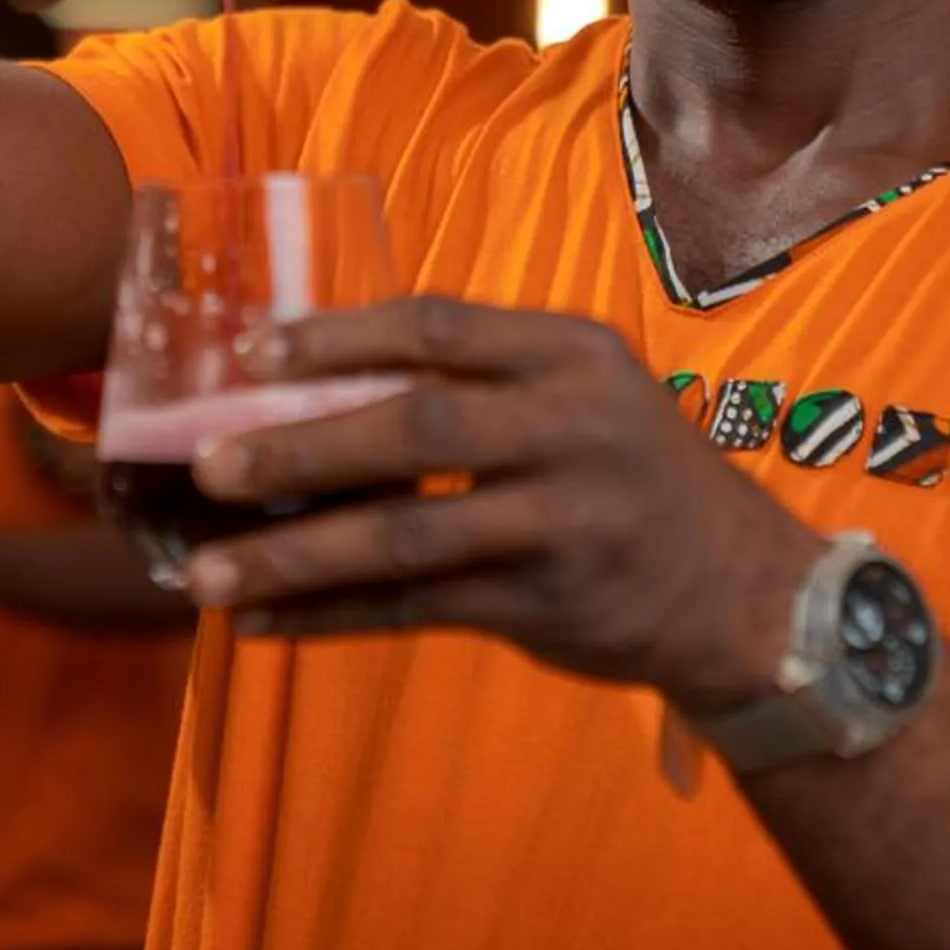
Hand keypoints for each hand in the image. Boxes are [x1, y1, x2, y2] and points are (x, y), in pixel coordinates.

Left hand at [186, 295, 816, 711]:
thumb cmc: (632, 477)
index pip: (439, 327)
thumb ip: (479, 385)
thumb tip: (309, 386)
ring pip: (407, 535)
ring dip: (297, 554)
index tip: (252, 350)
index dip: (338, 336)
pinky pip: (418, 609)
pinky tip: (262, 622)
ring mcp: (564, 522)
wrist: (743, 593)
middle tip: (208, 465)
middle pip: (415, 428)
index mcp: (572, 355)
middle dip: (301, 446)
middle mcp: (574, 429)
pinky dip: (332, 616)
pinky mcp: (548, 605)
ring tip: (205, 572)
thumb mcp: (584, 397)